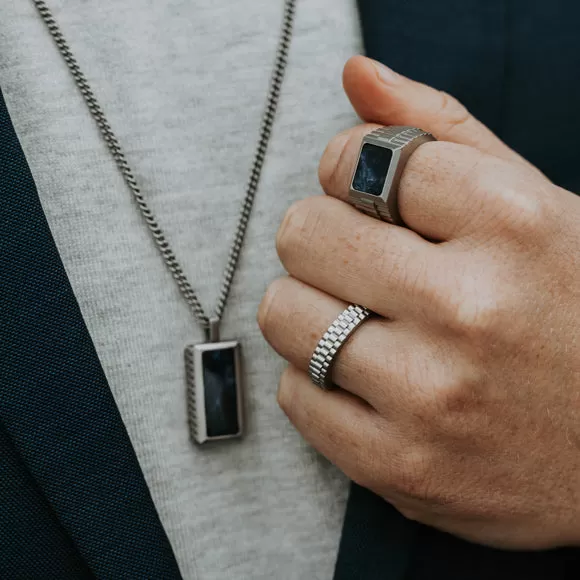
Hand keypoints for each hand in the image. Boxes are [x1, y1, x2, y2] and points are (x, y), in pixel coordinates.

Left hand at [258, 56, 579, 549]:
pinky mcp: (398, 467)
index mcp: (512, 223)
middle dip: (323, 240)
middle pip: (302, 233)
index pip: (356, 160)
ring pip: (283, 314)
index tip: (369, 197)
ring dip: (311, 309)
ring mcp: (430, 396)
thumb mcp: (532, 206)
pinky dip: (316, 381)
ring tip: (363, 321)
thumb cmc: (571, 316)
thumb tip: (356, 76)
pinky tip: (366, 380)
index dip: (351, 172)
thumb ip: (439, 132)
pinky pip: (294, 395)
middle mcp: (469, 308)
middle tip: (362, 263)